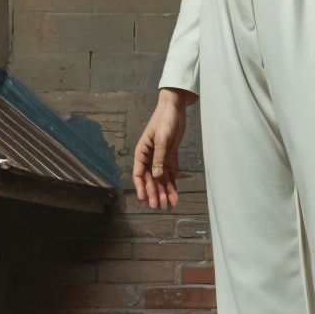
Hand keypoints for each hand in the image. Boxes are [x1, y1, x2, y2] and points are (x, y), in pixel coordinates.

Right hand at [133, 89, 193, 208]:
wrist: (175, 107)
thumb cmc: (164, 121)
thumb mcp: (161, 139)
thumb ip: (159, 158)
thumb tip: (156, 176)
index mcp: (142, 152)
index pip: (138, 173)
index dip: (141, 187)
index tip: (143, 199)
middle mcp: (150, 157)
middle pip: (151, 179)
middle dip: (154, 192)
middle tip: (158, 206)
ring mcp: (160, 157)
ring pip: (161, 178)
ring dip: (164, 191)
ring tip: (168, 204)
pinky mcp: (170, 155)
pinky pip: (171, 172)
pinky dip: (173, 183)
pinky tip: (175, 194)